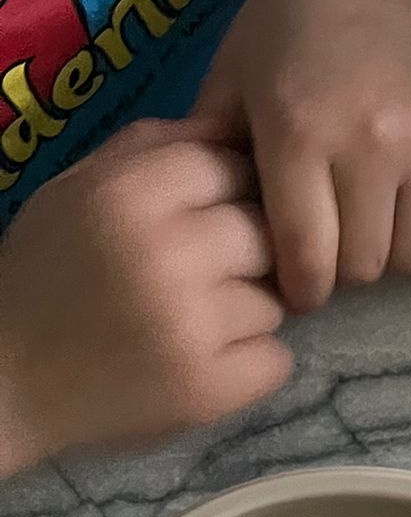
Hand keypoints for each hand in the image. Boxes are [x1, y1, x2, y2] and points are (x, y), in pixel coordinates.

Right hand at [0, 121, 290, 474]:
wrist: (9, 382)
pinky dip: (250, 364)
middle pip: (266, 232)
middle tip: (206, 278)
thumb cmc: (47, 277)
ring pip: (276, 300)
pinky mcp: (210, 389)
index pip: (231, 165)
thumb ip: (152, 150)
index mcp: (128, 193)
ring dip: (247, 312)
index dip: (231, 191)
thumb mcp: (77, 191)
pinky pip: (277, 360)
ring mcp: (194, 326)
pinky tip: (202, 363)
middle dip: (246, 254)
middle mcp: (167, 253)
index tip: (214, 217)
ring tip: (194, 324)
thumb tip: (235, 127)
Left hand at [196, 0, 410, 311]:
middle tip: (335, 245)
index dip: (302, 288)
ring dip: (395, 257)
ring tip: (378, 231)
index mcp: (300, 133)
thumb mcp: (233, 73)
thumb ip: (213, 146)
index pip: (308, 257)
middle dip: (344, 269)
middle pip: (364, 265)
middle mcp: (370, 145)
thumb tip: (203, 218)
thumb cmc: (290, 16)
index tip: (300, 285)